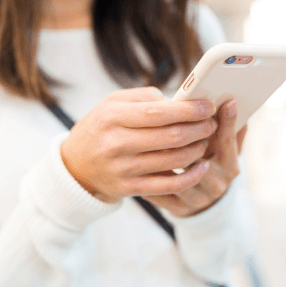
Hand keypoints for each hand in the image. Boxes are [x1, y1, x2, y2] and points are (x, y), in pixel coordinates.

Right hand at [60, 87, 217, 202]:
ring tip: (204, 140)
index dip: (188, 110)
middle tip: (210, 123)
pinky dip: (191, 176)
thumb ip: (144, 98)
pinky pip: (169, 186)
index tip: (207, 106)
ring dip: (197, 150)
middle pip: (171, 137)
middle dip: (199, 129)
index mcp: (113, 117)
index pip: (159, 112)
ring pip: (174, 160)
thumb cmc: (101, 128)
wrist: (75, 167)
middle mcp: (117, 144)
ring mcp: (123, 169)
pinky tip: (201, 166)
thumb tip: (178, 101)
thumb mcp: (111, 103)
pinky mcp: (130, 189)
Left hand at [142, 99, 247, 216]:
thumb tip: (233, 103)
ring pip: (179, 178)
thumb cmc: (214, 167)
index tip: (226, 101)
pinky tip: (139, 163)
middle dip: (185, 141)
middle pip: (201, 160)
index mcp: (230, 166)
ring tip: (147, 142)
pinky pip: (161, 193)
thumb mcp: (225, 151)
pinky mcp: (179, 209)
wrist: (206, 205)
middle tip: (171, 120)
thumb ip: (229, 130)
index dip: (227, 122)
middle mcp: (217, 183)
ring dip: (163, 160)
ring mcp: (198, 198)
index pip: (228, 142)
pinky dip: (150, 179)